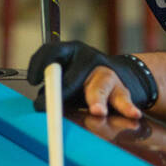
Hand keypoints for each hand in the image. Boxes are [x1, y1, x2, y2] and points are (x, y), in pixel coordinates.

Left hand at [26, 40, 152, 117]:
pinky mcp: (122, 89)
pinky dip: (127, 108)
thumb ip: (53, 86)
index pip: (53, 51)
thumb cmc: (81, 80)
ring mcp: (108, 73)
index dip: (40, 65)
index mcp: (72, 51)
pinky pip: (123, 99)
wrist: (117, 75)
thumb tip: (38, 104)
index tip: (33, 81)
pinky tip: (133, 114)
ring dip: (97, 100)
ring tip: (97, 111)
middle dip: (64, 90)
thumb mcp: (66, 76)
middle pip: (76, 74)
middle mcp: (90, 59)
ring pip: (101, 86)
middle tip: (53, 103)